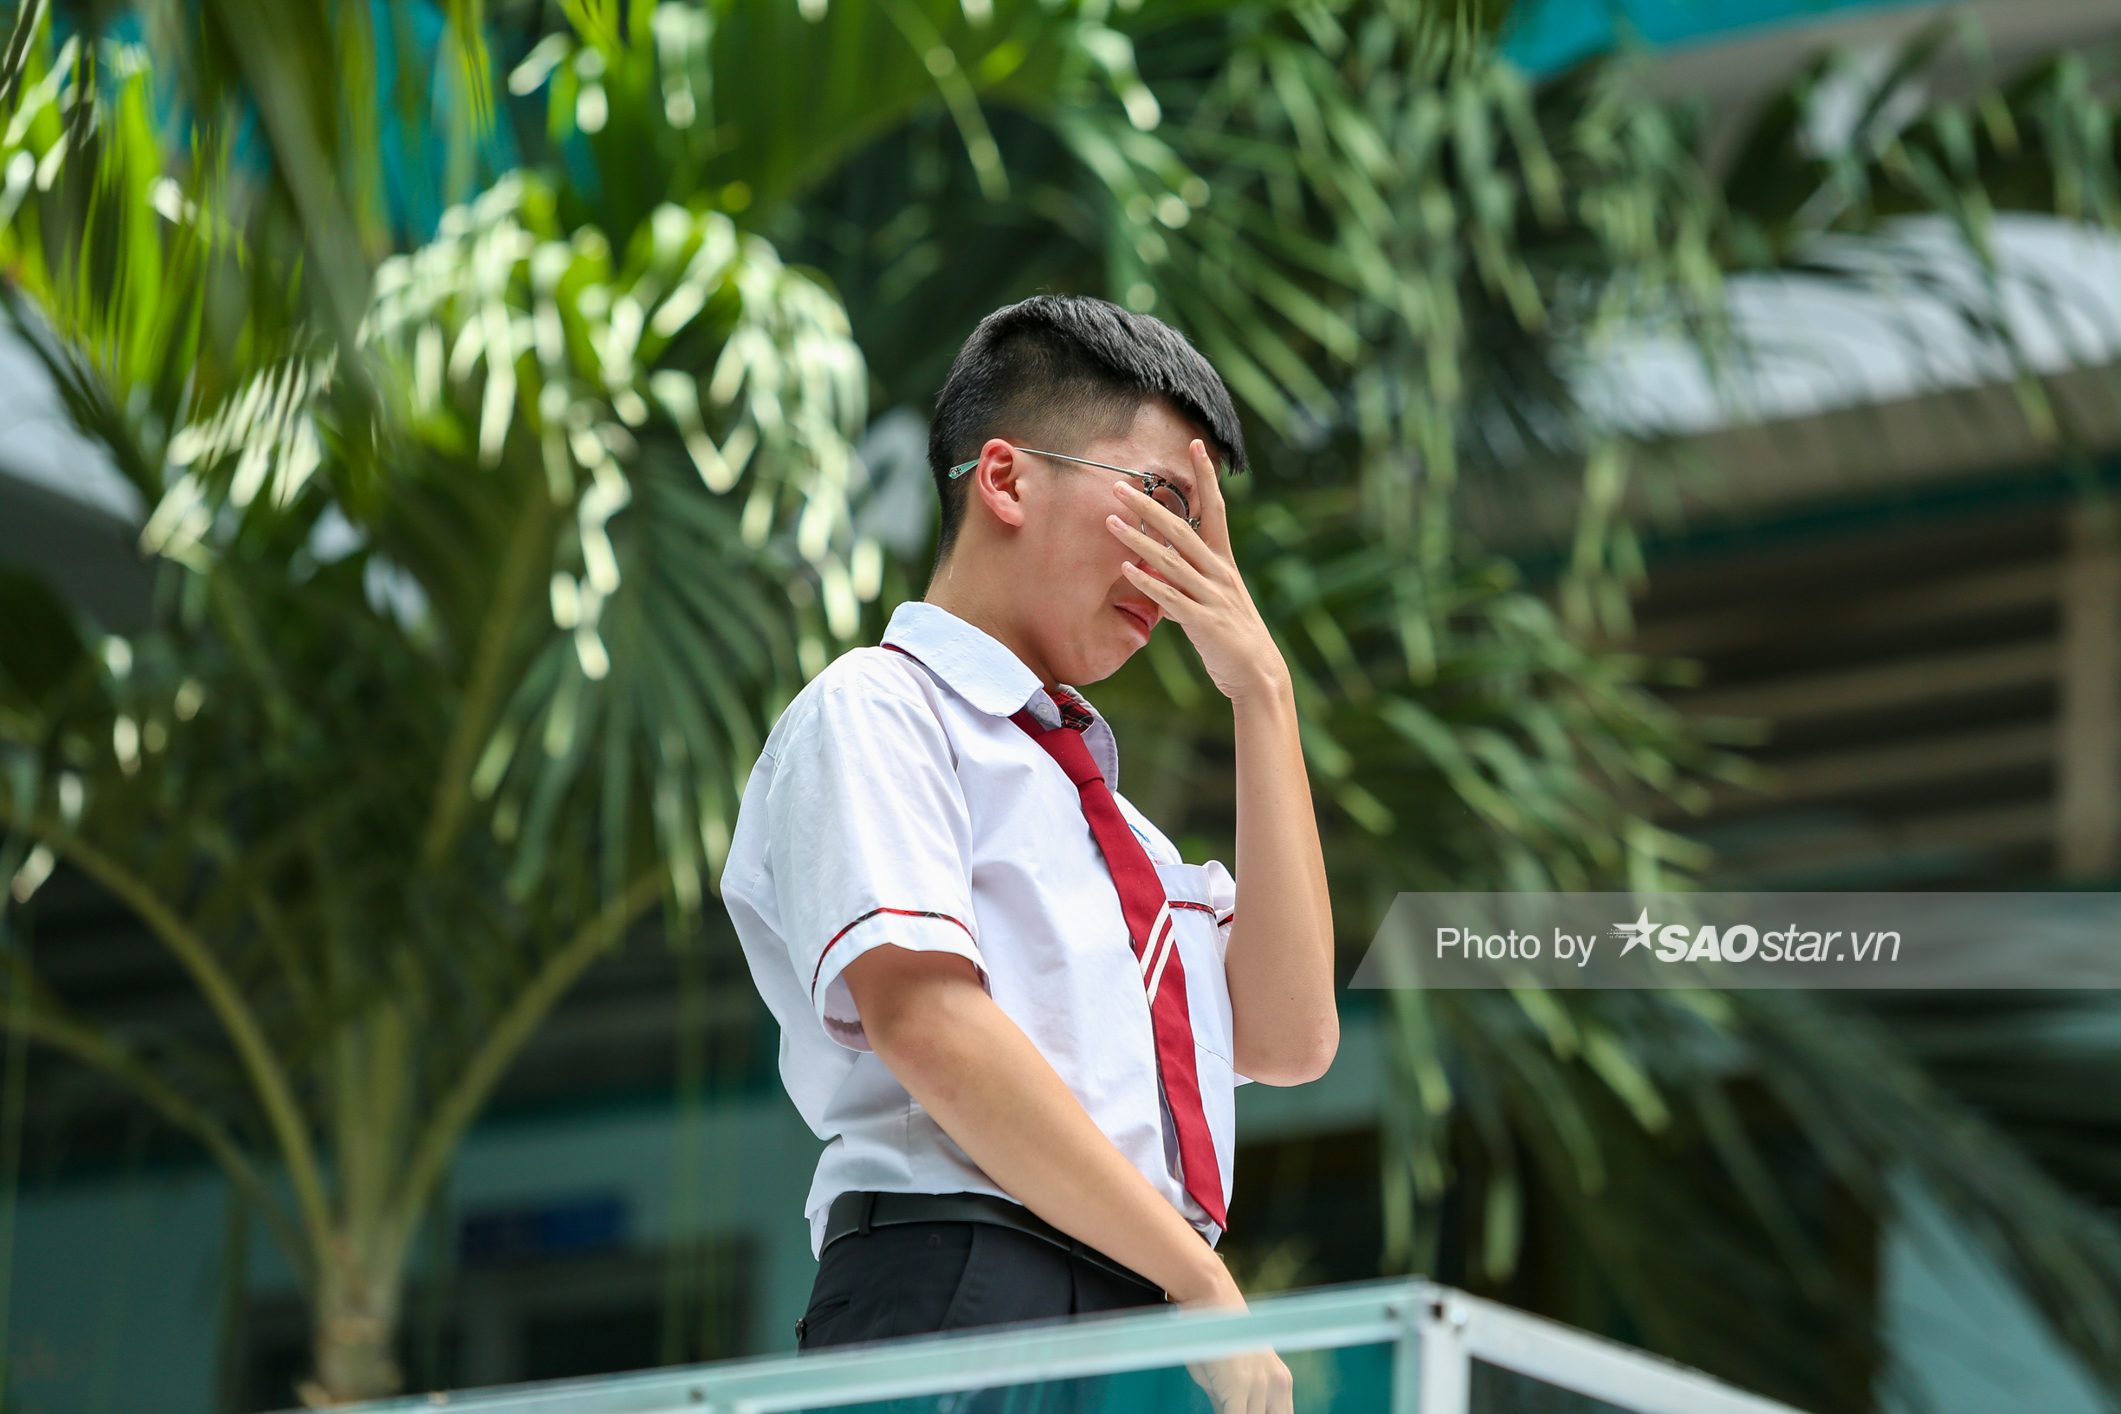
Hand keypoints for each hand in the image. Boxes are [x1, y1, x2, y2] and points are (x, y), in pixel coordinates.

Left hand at [1107, 439, 1288, 704]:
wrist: (1259, 675)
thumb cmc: (1232, 635)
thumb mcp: (1212, 599)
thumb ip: (1185, 579)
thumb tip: (1154, 565)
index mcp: (1223, 563)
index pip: (1215, 509)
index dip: (1206, 477)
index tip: (1195, 444)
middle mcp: (1219, 574)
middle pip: (1182, 530)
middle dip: (1149, 506)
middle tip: (1119, 486)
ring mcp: (1212, 597)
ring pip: (1172, 561)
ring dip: (1138, 540)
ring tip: (1110, 522)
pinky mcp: (1205, 623)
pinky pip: (1172, 599)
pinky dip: (1149, 583)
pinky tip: (1127, 570)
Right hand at [1167, 1264, 1295, 1412]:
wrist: (1211, 1299)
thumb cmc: (1215, 1332)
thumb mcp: (1234, 1373)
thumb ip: (1237, 1400)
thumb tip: (1232, 1413)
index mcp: (1281, 1382)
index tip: (1247, 1411)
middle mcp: (1277, 1383)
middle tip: (1234, 1408)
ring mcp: (1260, 1384)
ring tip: (1225, 1406)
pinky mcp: (1239, 1385)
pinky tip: (1218, 1411)